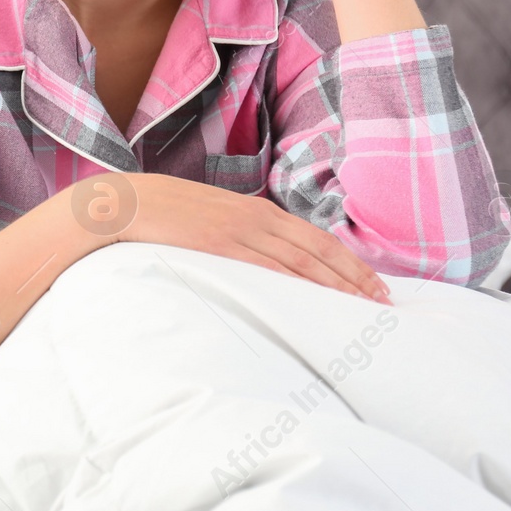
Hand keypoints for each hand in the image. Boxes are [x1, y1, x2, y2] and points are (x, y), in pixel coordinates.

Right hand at [82, 172, 392, 303]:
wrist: (126, 203)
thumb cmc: (164, 214)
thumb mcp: (213, 217)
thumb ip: (241, 234)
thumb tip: (262, 258)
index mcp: (257, 210)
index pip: (316, 238)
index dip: (349, 262)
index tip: (374, 285)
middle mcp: (256, 219)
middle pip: (318, 251)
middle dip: (354, 277)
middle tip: (384, 302)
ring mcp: (239, 232)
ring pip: (300, 262)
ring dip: (336, 285)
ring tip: (363, 307)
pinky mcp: (219, 247)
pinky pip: (267, 268)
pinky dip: (297, 284)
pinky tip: (316, 300)